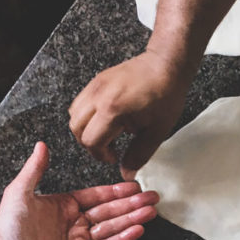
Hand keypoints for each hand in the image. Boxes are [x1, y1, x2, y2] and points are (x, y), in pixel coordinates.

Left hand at [0, 142, 158, 239]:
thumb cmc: (8, 226)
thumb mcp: (21, 191)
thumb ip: (35, 169)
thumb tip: (42, 146)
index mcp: (64, 206)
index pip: (97, 196)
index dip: (116, 190)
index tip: (135, 185)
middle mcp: (75, 223)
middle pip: (110, 211)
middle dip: (132, 204)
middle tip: (152, 198)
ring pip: (112, 228)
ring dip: (132, 219)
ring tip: (151, 212)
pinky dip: (123, 239)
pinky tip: (137, 230)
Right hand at [68, 49, 188, 176]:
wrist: (166, 65)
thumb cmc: (165, 94)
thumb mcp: (156, 131)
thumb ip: (139, 155)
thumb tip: (127, 173)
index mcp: (112, 109)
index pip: (91, 141)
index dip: (101, 155)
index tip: (114, 157)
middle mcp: (98, 96)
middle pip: (77, 128)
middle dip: (90, 144)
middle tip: (110, 149)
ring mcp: (95, 86)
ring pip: (74, 115)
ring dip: (86, 129)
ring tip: (108, 134)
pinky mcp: (96, 81)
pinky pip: (80, 102)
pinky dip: (87, 115)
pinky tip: (106, 119)